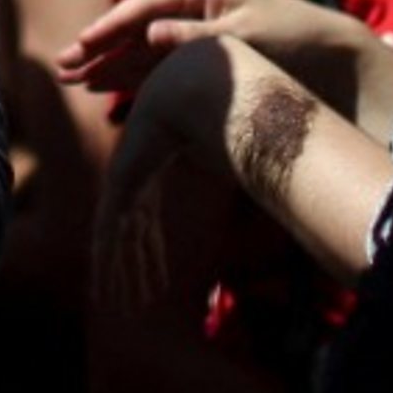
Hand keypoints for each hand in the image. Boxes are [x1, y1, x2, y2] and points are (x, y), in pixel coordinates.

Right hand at [58, 0, 372, 97]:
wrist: (329, 52)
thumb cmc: (289, 36)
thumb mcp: (243, 37)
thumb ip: (195, 38)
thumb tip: (149, 33)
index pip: (142, 5)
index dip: (108, 27)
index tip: (80, 46)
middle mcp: (190, 3)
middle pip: (133, 26)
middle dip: (98, 46)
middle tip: (62, 67)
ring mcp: (193, 28)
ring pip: (140, 46)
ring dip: (108, 62)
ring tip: (74, 79)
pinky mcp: (200, 53)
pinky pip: (157, 62)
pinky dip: (132, 74)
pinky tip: (107, 85)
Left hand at [92, 42, 231, 318]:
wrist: (195, 87)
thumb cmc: (219, 111)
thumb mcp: (232, 146)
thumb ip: (247, 163)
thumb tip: (287, 170)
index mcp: (153, 169)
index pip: (146, 218)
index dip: (149, 249)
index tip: (155, 277)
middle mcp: (134, 177)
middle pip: (129, 234)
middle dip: (133, 267)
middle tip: (135, 298)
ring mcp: (124, 182)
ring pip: (115, 240)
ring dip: (119, 274)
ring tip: (119, 304)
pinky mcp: (120, 184)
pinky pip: (108, 235)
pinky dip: (107, 265)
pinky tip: (104, 289)